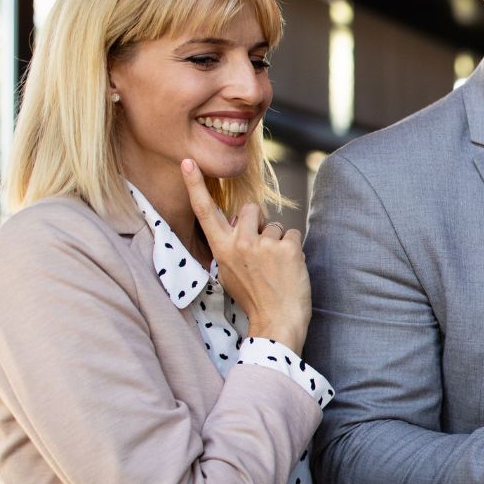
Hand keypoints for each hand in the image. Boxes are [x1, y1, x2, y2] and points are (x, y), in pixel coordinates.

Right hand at [182, 159, 310, 352]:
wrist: (277, 321)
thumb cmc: (254, 297)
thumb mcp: (229, 271)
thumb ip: (230, 245)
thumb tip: (237, 223)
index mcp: (221, 248)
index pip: (205, 211)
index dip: (195, 185)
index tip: (188, 162)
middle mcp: (239, 242)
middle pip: (251, 209)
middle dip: (260, 222)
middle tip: (263, 251)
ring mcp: (263, 244)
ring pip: (276, 225)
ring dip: (279, 241)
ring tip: (276, 267)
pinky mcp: (287, 248)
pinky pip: (294, 235)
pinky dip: (295, 249)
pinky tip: (290, 269)